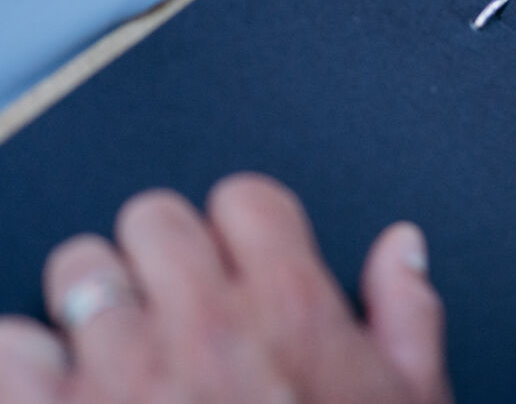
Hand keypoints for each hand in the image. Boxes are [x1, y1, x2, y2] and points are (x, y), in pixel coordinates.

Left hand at [0, 174, 452, 403]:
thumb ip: (406, 315)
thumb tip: (401, 249)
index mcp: (292, 309)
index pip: (245, 199)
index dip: (241, 227)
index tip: (237, 259)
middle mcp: (204, 324)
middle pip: (155, 219)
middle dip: (162, 256)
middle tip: (174, 306)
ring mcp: (122, 373)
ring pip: (79, 270)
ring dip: (92, 306)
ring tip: (114, 355)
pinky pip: (9, 345)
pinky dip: (24, 363)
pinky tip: (56, 393)